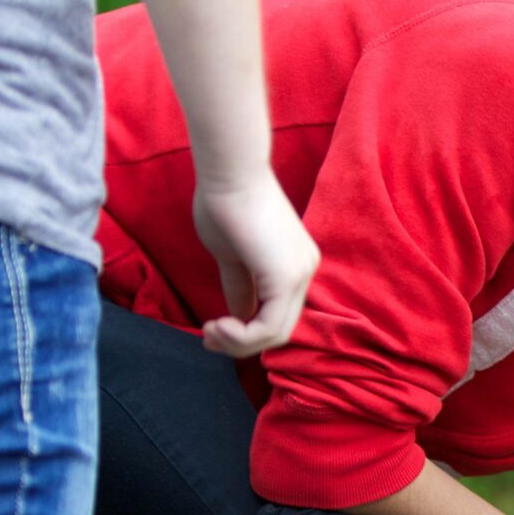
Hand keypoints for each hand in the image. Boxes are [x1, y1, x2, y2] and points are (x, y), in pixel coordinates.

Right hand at [194, 173, 317, 357]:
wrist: (228, 171)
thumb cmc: (222, 201)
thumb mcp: (230, 256)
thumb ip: (240, 285)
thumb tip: (237, 315)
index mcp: (295, 263)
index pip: (277, 313)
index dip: (246, 331)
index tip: (213, 329)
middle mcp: (305, 270)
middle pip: (280, 329)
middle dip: (241, 342)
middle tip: (208, 338)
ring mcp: (300, 273)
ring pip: (276, 333)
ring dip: (238, 342)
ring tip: (210, 332)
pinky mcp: (286, 277)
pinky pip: (268, 326)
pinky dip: (241, 336)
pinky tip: (217, 326)